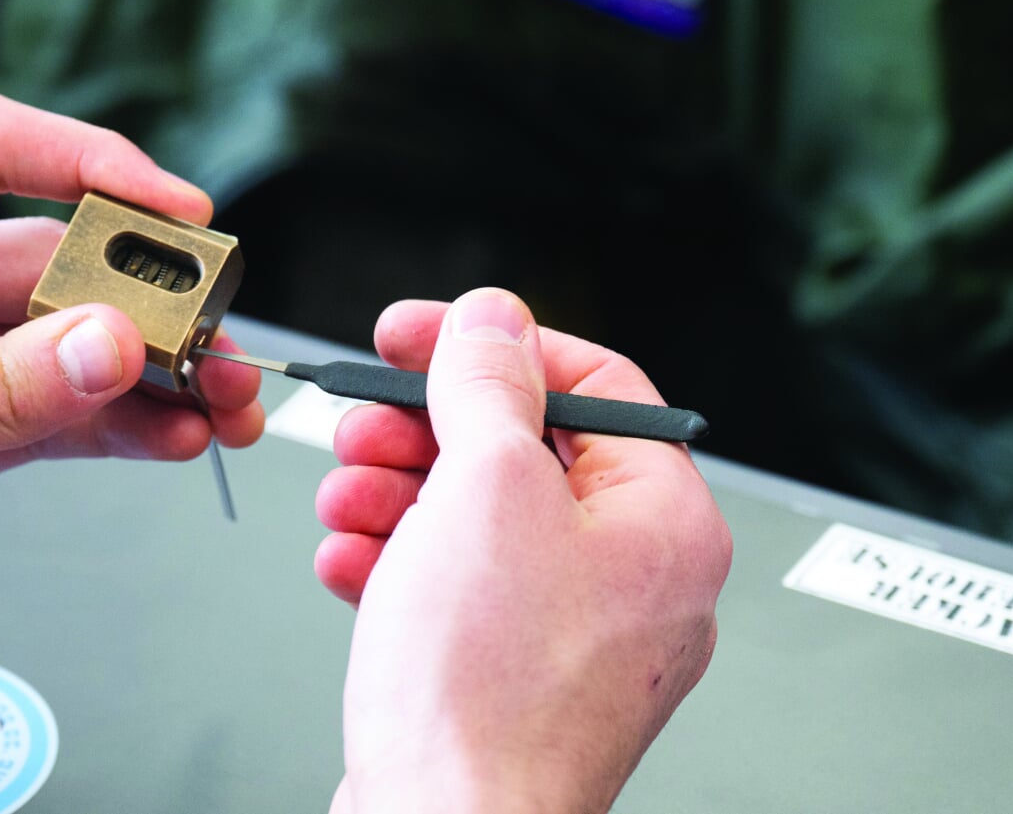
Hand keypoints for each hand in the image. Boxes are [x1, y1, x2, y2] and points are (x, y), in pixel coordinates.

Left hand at [0, 92, 262, 690]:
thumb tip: (112, 345)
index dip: (86, 162)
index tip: (174, 207)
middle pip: (43, 258)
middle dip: (141, 298)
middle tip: (217, 340)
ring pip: (58, 340)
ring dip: (142, 369)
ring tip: (220, 401)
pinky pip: (46, 409)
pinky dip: (109, 422)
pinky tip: (168, 437)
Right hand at [319, 290, 729, 813]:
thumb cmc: (489, 692)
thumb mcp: (484, 487)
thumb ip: (488, 384)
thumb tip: (492, 320)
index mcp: (666, 523)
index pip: (596, 385)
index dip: (495, 345)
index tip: (415, 334)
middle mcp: (638, 582)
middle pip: (526, 454)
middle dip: (426, 431)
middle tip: (364, 424)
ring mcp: (577, 641)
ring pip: (481, 525)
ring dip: (397, 496)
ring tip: (346, 501)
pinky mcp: (516, 685)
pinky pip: (458, 596)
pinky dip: (398, 569)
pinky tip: (350, 566)